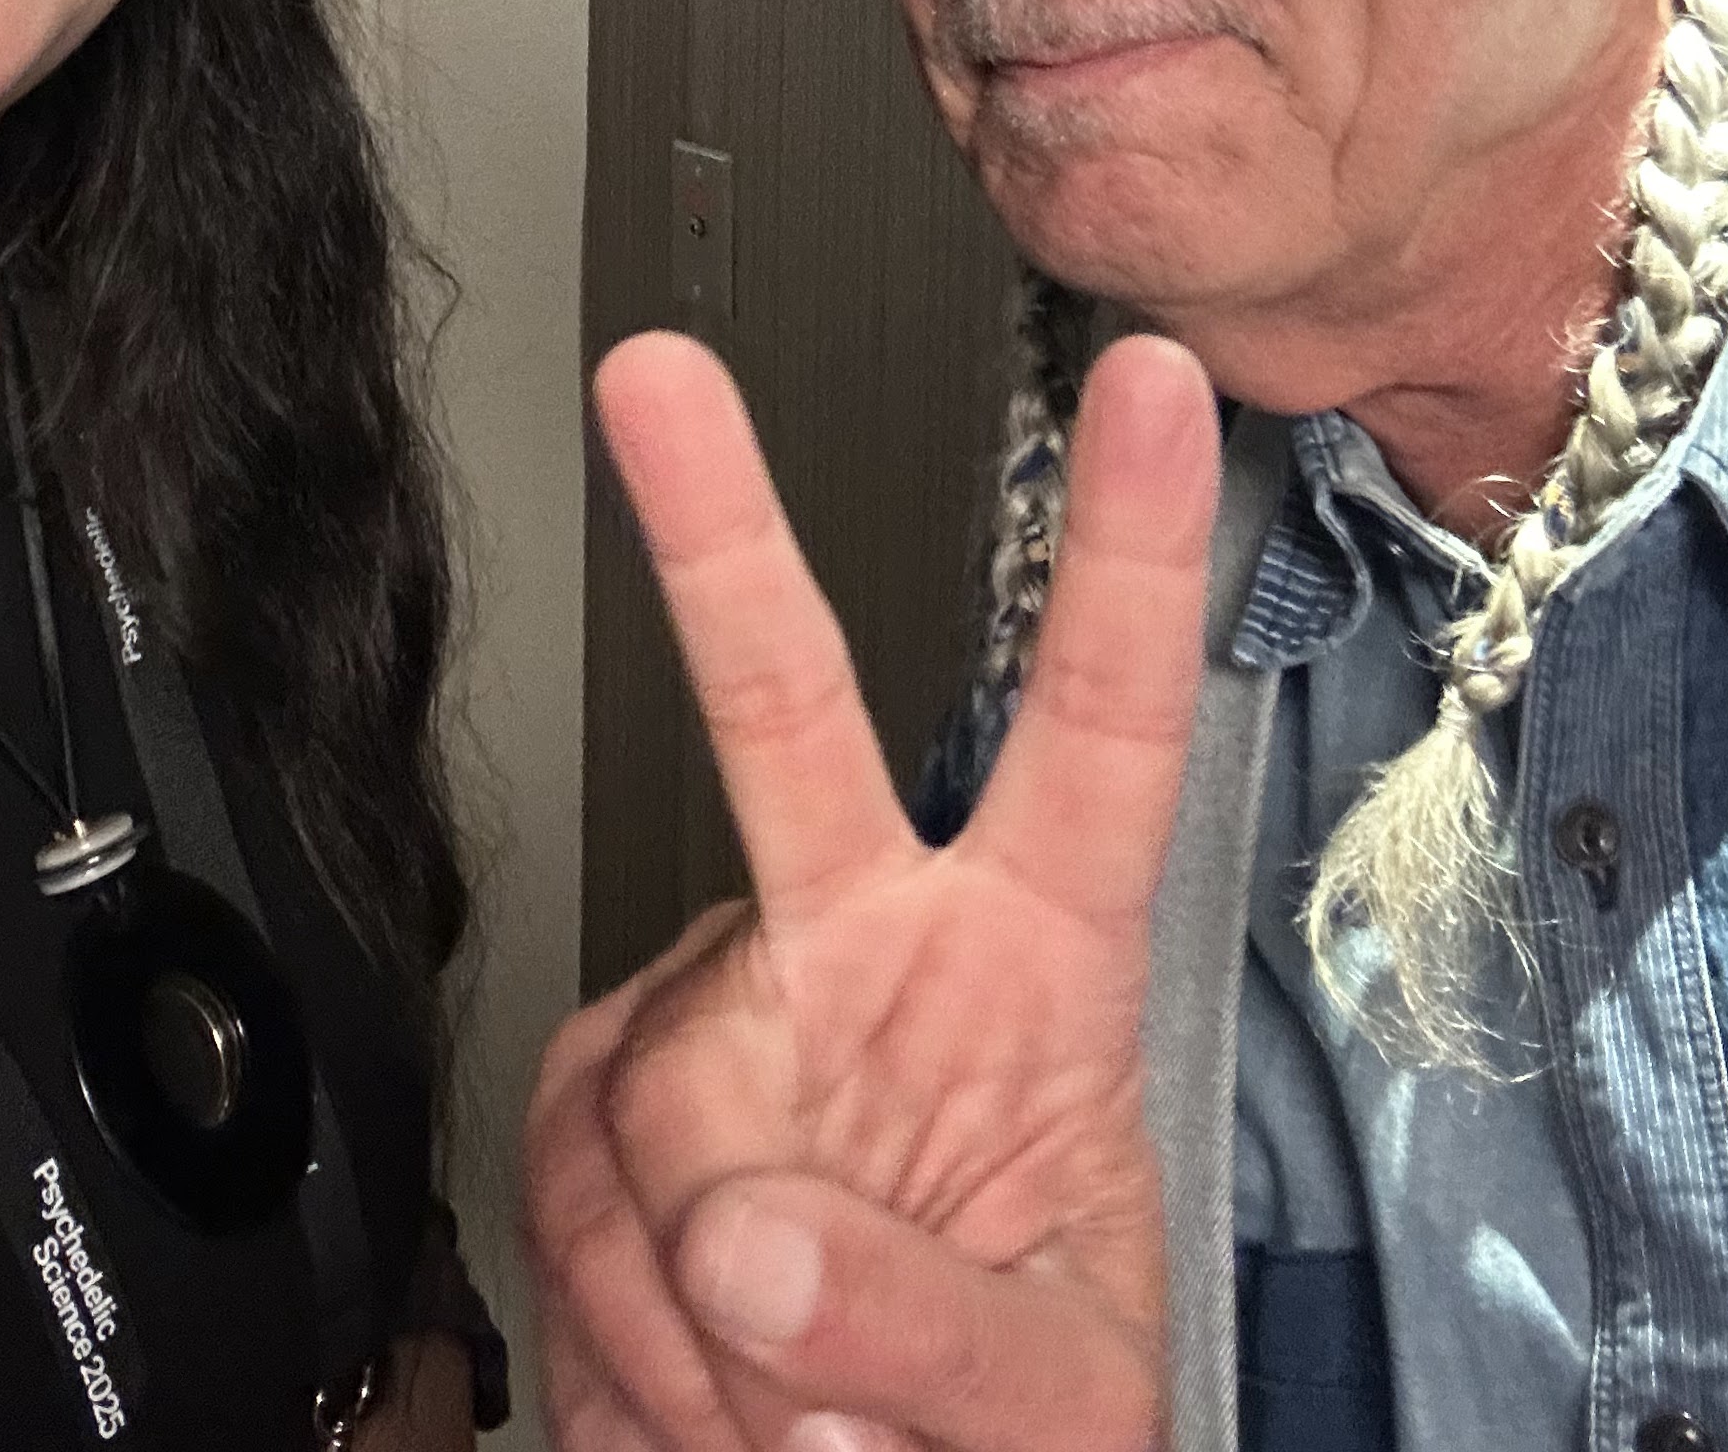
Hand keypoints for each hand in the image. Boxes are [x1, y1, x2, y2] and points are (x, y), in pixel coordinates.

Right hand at [525, 330, 1219, 1451]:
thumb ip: (940, 1327)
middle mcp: (861, 952)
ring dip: (712, 1308)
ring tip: (796, 1406)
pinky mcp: (594, 1112)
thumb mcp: (1063, 1406)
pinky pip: (575, 1193)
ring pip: (657, 1100)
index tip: (1152, 391)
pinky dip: (631, 1334)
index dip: (1134, 558)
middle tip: (653, 382)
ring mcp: (714, 1027)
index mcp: (1031, 971)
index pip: (1101, 738)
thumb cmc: (1011, 1436)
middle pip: (783, 715)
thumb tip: (754, 1230)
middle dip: (715, 535)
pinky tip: (700, 1379)